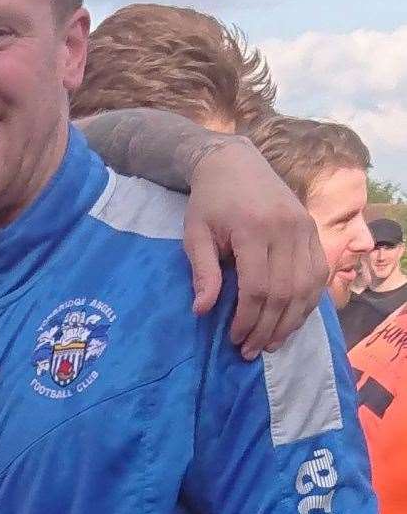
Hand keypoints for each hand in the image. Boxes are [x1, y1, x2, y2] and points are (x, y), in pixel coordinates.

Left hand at [183, 140, 326, 359]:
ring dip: (291, 321)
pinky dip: (308, 302)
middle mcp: (286, 230)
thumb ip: (202, 271)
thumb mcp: (194, 233)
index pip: (257, 287)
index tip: (234, 338)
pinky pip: (319, 274)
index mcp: (253, 229)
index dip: (248, 319)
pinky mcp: (313, 230)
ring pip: (307, 287)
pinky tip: (292, 319)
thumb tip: (202, 310)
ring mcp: (305, 229)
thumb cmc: (208, 201)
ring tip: (272, 344)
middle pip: (285, 292)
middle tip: (251, 350)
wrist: (234, 163)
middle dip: (268, 327)